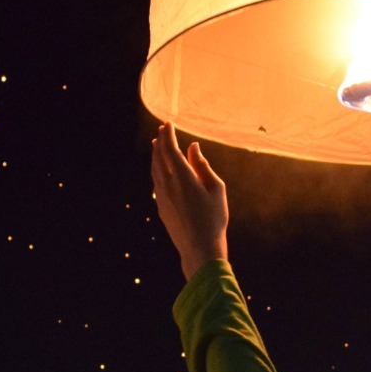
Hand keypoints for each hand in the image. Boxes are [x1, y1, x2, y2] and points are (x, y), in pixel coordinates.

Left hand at [151, 123, 228, 280]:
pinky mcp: (161, 207)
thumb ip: (202, 165)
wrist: (200, 248)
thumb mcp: (215, 188)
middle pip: (159, 157)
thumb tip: (193, 148)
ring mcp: (161, 197)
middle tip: (162, 130)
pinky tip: (161, 170)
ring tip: (158, 145)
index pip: (170, 149)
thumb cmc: (214, 218)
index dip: (168, 134)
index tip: (168, 123)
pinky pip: (156, 182)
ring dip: (156, 155)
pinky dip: (157, 169)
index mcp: (182, 177)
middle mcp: (167, 184)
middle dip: (161, 141)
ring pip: (154, 170)